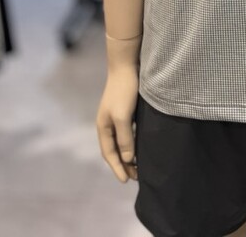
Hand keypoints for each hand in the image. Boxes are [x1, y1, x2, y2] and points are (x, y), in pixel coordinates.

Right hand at [96, 67, 139, 182]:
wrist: (127, 64)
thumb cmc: (124, 90)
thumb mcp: (123, 116)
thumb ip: (125, 138)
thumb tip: (128, 159)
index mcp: (103, 127)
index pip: (109, 154)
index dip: (117, 168)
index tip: (126, 181)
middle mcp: (108, 124)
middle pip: (115, 150)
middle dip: (124, 165)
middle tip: (137, 177)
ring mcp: (116, 116)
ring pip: (122, 141)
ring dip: (129, 154)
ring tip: (140, 166)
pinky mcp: (126, 110)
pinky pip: (129, 132)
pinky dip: (134, 142)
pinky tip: (142, 145)